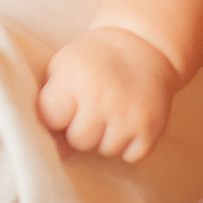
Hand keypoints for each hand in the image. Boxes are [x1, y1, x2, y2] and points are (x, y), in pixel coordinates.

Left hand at [37, 28, 177, 162]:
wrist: (143, 46)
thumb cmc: (93, 60)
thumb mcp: (61, 68)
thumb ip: (49, 107)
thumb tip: (59, 154)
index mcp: (74, 78)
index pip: (49, 119)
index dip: (55, 115)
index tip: (64, 104)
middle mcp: (102, 98)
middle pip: (78, 140)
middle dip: (80, 128)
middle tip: (90, 108)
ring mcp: (129, 115)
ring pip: (105, 150)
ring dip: (105, 137)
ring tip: (110, 111)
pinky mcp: (152, 127)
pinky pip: (131, 156)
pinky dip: (128, 144)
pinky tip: (127, 120)